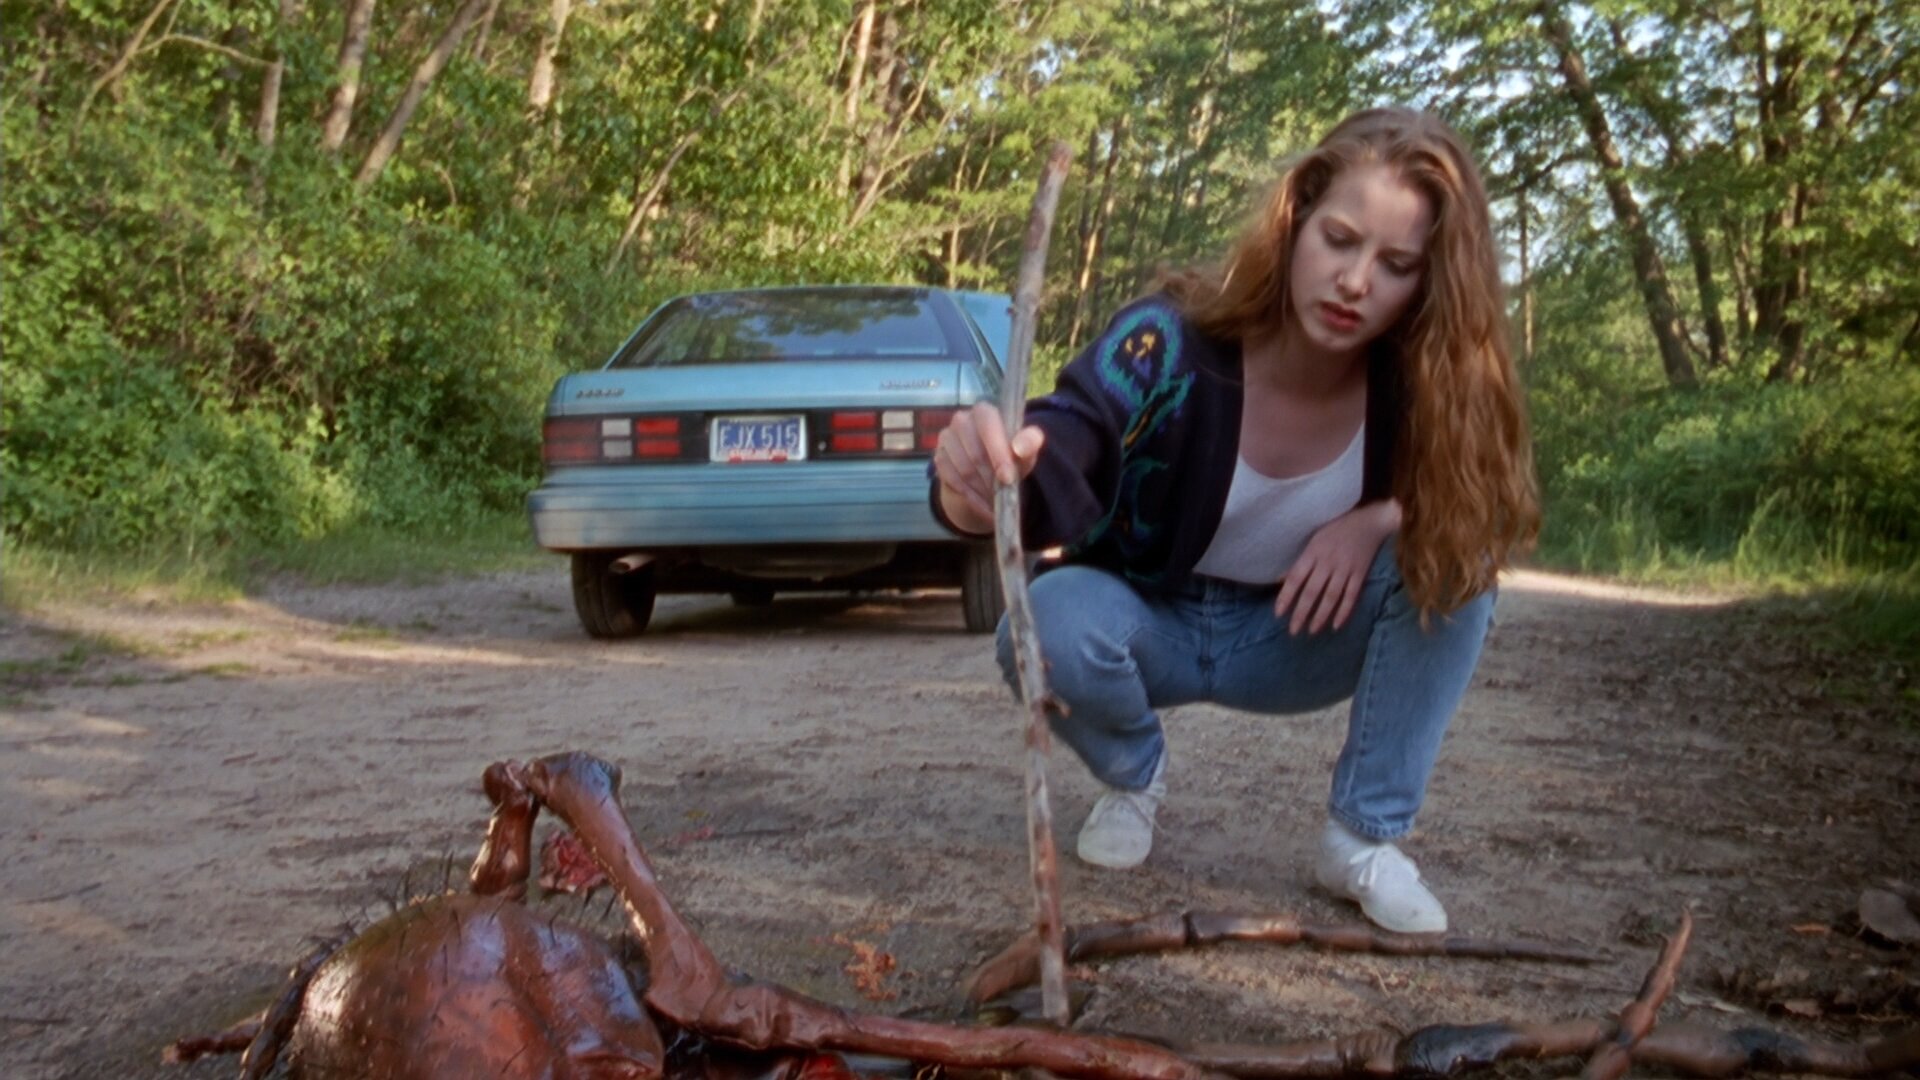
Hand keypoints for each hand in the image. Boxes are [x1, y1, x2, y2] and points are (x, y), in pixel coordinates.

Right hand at [932, 401, 1044, 532]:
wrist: (987, 472)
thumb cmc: (1009, 456)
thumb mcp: (1026, 450)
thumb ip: (1031, 442)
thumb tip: (1019, 448)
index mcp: (984, 412)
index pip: (988, 426)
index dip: (998, 454)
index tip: (1007, 478)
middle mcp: (961, 420)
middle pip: (975, 454)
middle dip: (992, 478)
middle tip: (1004, 495)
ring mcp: (947, 439)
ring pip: (964, 470)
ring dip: (982, 490)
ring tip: (995, 500)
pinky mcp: (939, 458)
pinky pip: (953, 480)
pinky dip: (971, 496)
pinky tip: (982, 502)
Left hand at [1274, 500, 1400, 633]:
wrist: (1370, 521)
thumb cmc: (1338, 528)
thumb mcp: (1315, 538)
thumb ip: (1301, 560)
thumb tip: (1281, 579)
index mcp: (1313, 551)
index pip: (1296, 578)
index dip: (1286, 596)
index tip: (1278, 613)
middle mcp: (1328, 561)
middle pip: (1312, 591)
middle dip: (1301, 613)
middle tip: (1293, 631)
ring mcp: (1345, 568)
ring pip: (1331, 597)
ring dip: (1321, 616)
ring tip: (1312, 630)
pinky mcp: (1360, 573)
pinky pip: (1351, 596)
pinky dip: (1344, 611)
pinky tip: (1336, 625)